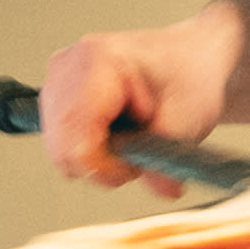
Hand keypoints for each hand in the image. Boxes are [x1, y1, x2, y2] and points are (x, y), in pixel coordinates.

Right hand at [36, 4, 245, 192]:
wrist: (193, 59)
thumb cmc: (191, 74)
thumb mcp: (189, 119)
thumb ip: (167, 160)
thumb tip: (162, 189)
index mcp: (97, 61)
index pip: (76, 140)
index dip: (104, 168)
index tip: (135, 167)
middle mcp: (68, 66)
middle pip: (61, 150)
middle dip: (101, 164)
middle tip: (138, 149)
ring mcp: (58, 79)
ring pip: (60, 151)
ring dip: (97, 157)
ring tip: (131, 133)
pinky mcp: (57, 95)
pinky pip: (62, 144)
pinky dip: (91, 149)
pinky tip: (116, 129)